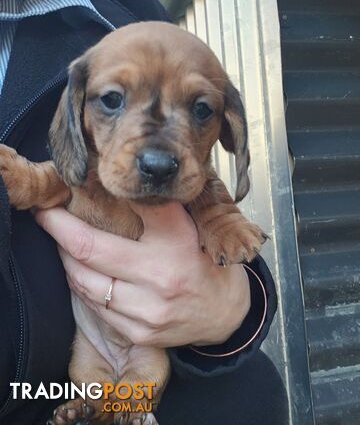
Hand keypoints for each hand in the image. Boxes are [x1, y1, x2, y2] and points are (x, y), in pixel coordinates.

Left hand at [35, 203, 250, 347]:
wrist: (225, 311)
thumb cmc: (205, 261)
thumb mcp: (189, 225)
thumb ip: (156, 206)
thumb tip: (117, 185)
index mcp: (174, 242)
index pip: (120, 217)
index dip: (75, 213)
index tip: (54, 201)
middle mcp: (160, 278)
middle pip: (87, 251)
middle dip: (58, 231)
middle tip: (47, 218)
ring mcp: (147, 311)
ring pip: (84, 282)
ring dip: (67, 260)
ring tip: (64, 245)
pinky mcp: (139, 332)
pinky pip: (96, 307)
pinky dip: (83, 287)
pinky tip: (83, 273)